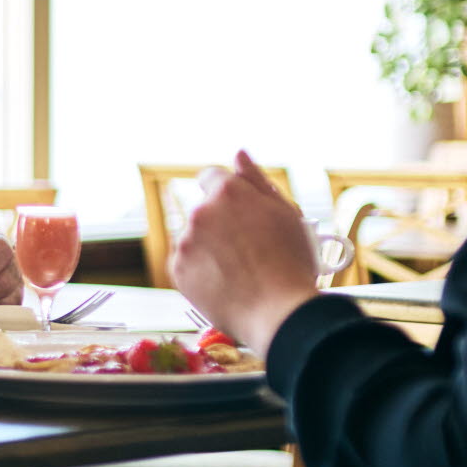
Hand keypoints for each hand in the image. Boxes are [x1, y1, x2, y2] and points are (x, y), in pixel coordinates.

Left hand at [168, 151, 317, 354]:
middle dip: (222, 222)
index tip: (239, 210)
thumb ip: (256, 180)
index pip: (212, 176)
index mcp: (228, 191)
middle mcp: (200, 212)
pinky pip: (186, 261)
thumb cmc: (290, 262)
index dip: (227, 193)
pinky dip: (201, 269)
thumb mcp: (285, 212)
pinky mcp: (176, 269)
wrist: (279, 312)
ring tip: (241, 270)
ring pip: (196, 237)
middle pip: (206, 210)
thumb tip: (238, 154)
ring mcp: (185, 241)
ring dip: (211, 246)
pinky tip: (226, 282)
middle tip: (250, 248)